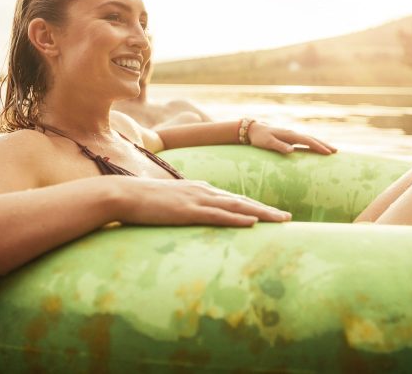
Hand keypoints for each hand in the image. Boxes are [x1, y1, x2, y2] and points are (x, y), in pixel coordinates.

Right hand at [113, 177, 291, 226]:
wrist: (124, 194)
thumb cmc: (143, 200)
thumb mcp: (169, 201)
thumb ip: (184, 205)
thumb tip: (193, 212)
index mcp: (199, 189)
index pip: (233, 199)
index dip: (254, 206)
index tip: (271, 213)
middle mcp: (203, 191)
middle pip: (242, 201)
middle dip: (266, 210)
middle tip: (288, 218)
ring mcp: (197, 200)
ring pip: (236, 206)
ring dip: (261, 213)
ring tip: (281, 220)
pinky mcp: (188, 211)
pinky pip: (218, 215)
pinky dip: (237, 218)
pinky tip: (252, 222)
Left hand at [247, 122, 337, 154]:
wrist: (254, 130)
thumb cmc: (259, 138)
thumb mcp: (267, 143)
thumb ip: (279, 146)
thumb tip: (292, 151)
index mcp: (290, 135)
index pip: (308, 141)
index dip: (318, 146)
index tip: (328, 152)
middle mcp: (293, 133)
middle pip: (312, 138)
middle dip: (324, 144)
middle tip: (336, 151)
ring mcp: (293, 135)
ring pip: (310, 138)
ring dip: (321, 143)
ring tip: (331, 150)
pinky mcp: (291, 137)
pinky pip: (306, 140)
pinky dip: (314, 143)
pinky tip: (318, 148)